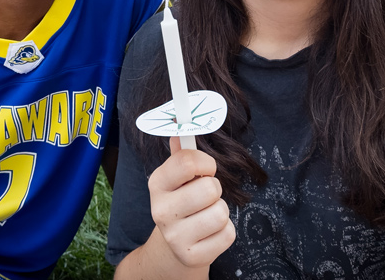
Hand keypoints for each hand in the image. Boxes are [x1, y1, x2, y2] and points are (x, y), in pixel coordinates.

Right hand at [148, 137, 234, 268]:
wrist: (175, 246)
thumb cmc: (182, 202)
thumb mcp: (177, 178)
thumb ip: (181, 154)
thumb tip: (180, 129)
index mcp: (157, 184)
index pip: (187, 161)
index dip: (205, 162)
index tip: (206, 169)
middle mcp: (161, 210)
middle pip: (209, 188)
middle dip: (215, 190)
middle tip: (205, 196)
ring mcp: (175, 236)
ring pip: (220, 212)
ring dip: (221, 211)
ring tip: (207, 214)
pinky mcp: (192, 256)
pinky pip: (227, 234)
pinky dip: (225, 232)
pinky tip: (210, 232)